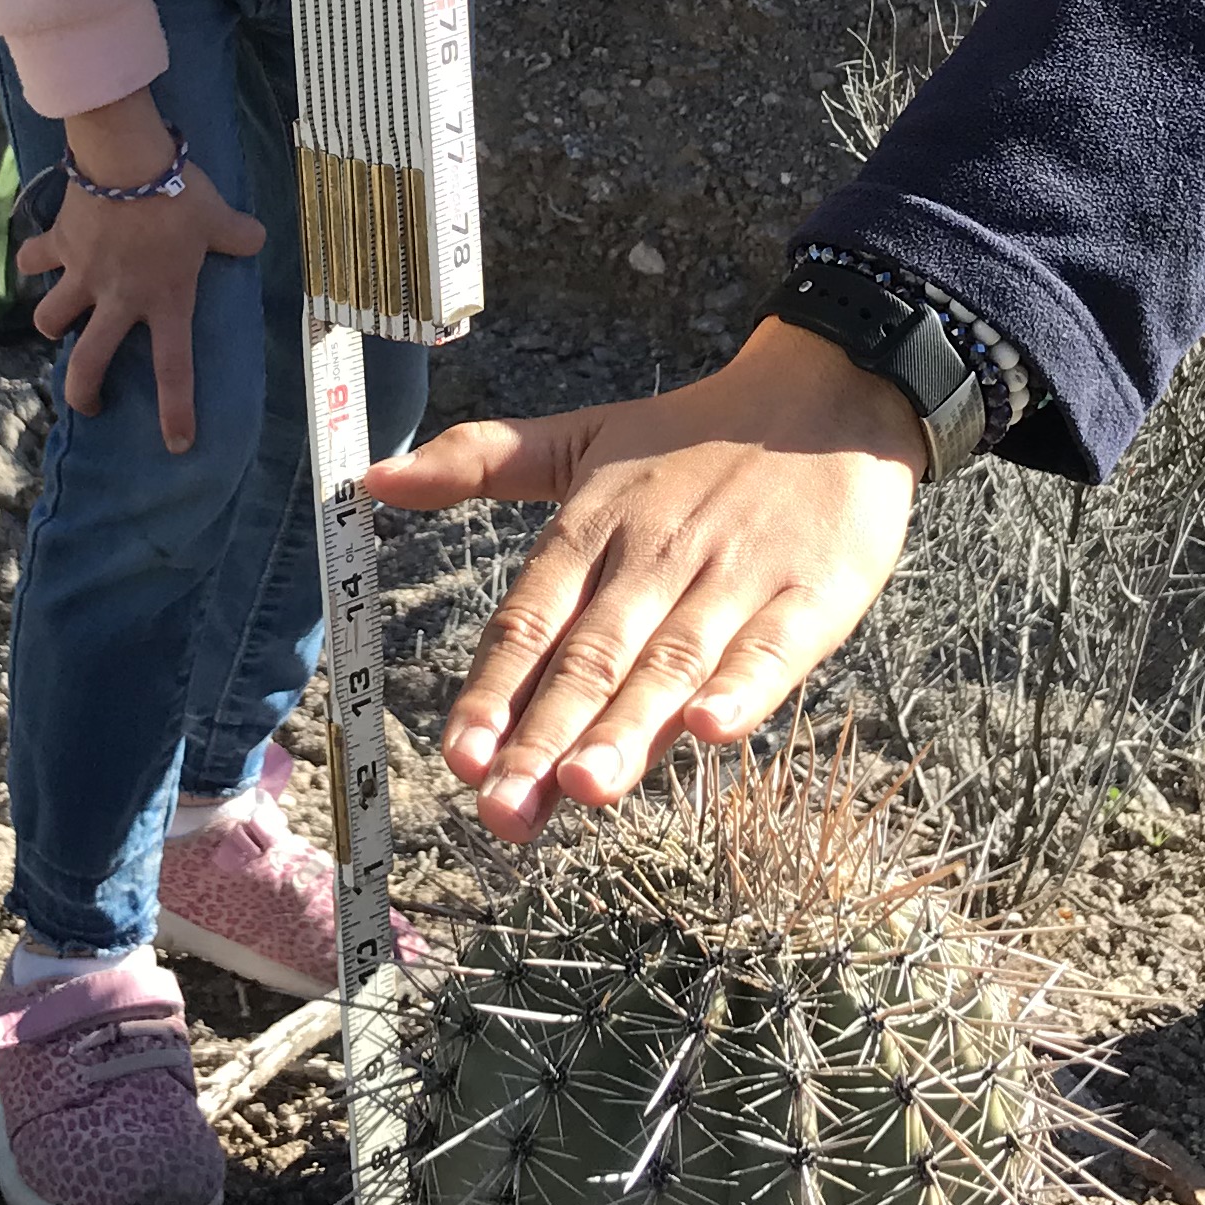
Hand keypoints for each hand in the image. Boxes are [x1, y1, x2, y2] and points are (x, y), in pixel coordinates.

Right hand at [11, 93, 265, 450]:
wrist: (125, 160)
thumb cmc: (178, 194)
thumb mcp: (218, 217)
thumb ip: (237, 234)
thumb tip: (258, 238)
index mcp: (164, 300)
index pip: (173, 369)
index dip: (175, 411)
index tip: (176, 444)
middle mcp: (118, 299)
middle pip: (88, 365)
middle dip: (82, 392)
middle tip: (88, 402)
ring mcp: (82, 275)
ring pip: (49, 320)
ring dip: (52, 325)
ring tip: (59, 322)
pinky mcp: (58, 245)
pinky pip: (32, 260)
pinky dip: (31, 261)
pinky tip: (36, 258)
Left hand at [368, 320, 923, 842]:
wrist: (831, 393)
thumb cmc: (697, 436)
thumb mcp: (584, 438)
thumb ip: (481, 461)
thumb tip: (372, 476)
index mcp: (594, 528)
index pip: (532, 621)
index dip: (495, 690)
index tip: (461, 757)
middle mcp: (654, 558)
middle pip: (593, 657)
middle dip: (546, 737)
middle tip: (506, 811)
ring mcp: (734, 577)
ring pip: (672, 660)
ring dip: (629, 727)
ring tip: (585, 789)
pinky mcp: (812, 592)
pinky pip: (774, 646)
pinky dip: (746, 687)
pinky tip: (713, 729)